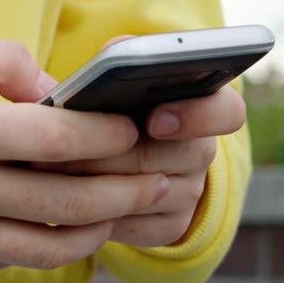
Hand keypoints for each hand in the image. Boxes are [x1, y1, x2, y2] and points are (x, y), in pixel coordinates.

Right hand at [0, 40, 170, 278]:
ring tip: (125, 212)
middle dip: (125, 191)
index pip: (58, 141)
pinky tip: (73, 228)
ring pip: (49, 247)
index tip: (134, 128)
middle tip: (159, 179)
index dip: (107, 137)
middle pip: (68, 201)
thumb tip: (54, 89)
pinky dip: (51, 246)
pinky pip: (13, 261)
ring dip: (99, 231)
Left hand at [32, 37, 246, 248]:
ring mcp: (191, 191)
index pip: (228, 112)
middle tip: (68, 150)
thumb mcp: (120, 71)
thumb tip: (109, 59)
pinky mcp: (172, 224)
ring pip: (153, 194)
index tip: (154, 120)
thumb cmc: (113, 100)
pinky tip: (70, 202)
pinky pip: (141, 227)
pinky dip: (104, 217)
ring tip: (55, 172)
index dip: (197, 117)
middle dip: (120, 153)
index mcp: (206, 105)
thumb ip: (121, 55)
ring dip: (102, 184)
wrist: (113, 149)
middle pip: (178, 157)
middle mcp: (204, 150)